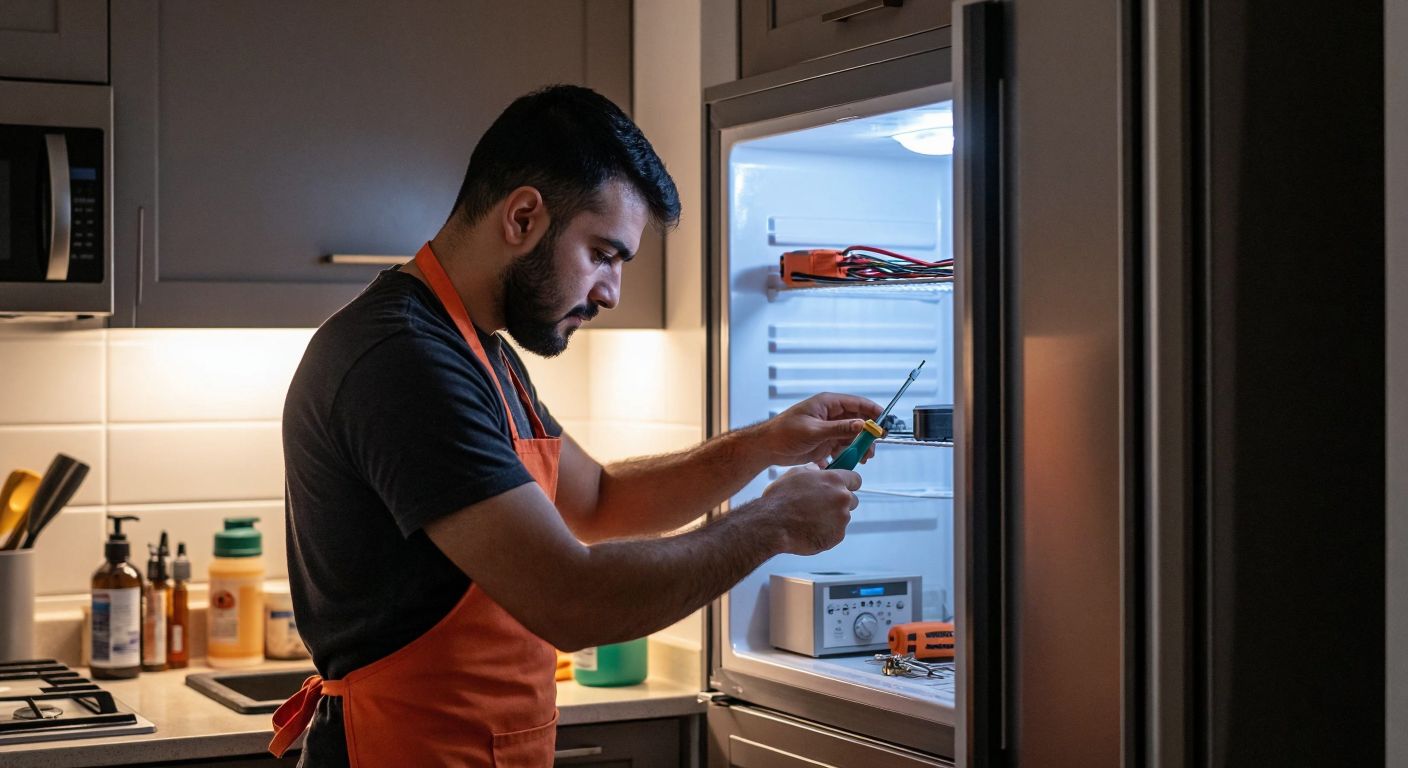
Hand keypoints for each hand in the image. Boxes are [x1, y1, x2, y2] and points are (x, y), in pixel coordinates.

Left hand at [757, 393, 882, 467]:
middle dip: (867, 434)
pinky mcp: (824, 442)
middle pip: (857, 421)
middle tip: (873, 448)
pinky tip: (847, 463)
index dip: (872, 411)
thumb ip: (839, 429)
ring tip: (864, 459)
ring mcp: (828, 429)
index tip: (885, 422)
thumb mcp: (814, 431)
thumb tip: (861, 424)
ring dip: (858, 447)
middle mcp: (830, 414)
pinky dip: (847, 454)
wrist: (767, 448)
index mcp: (827, 404)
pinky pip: (842, 446)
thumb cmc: (785, 433)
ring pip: (851, 436)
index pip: (856, 403)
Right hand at [757, 464, 861, 554]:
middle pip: (852, 500)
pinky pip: (836, 532)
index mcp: (834, 480)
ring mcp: (841, 518)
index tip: (844, 487)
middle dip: (839, 503)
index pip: (855, 479)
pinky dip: (827, 532)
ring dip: (831, 518)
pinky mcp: (837, 535)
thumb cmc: (780, 500)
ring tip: (810, 519)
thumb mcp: (794, 474)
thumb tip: (817, 470)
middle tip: (821, 506)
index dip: (848, 483)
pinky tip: (811, 529)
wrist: (773, 524)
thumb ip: (812, 470)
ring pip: (842, 517)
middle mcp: (842, 498)